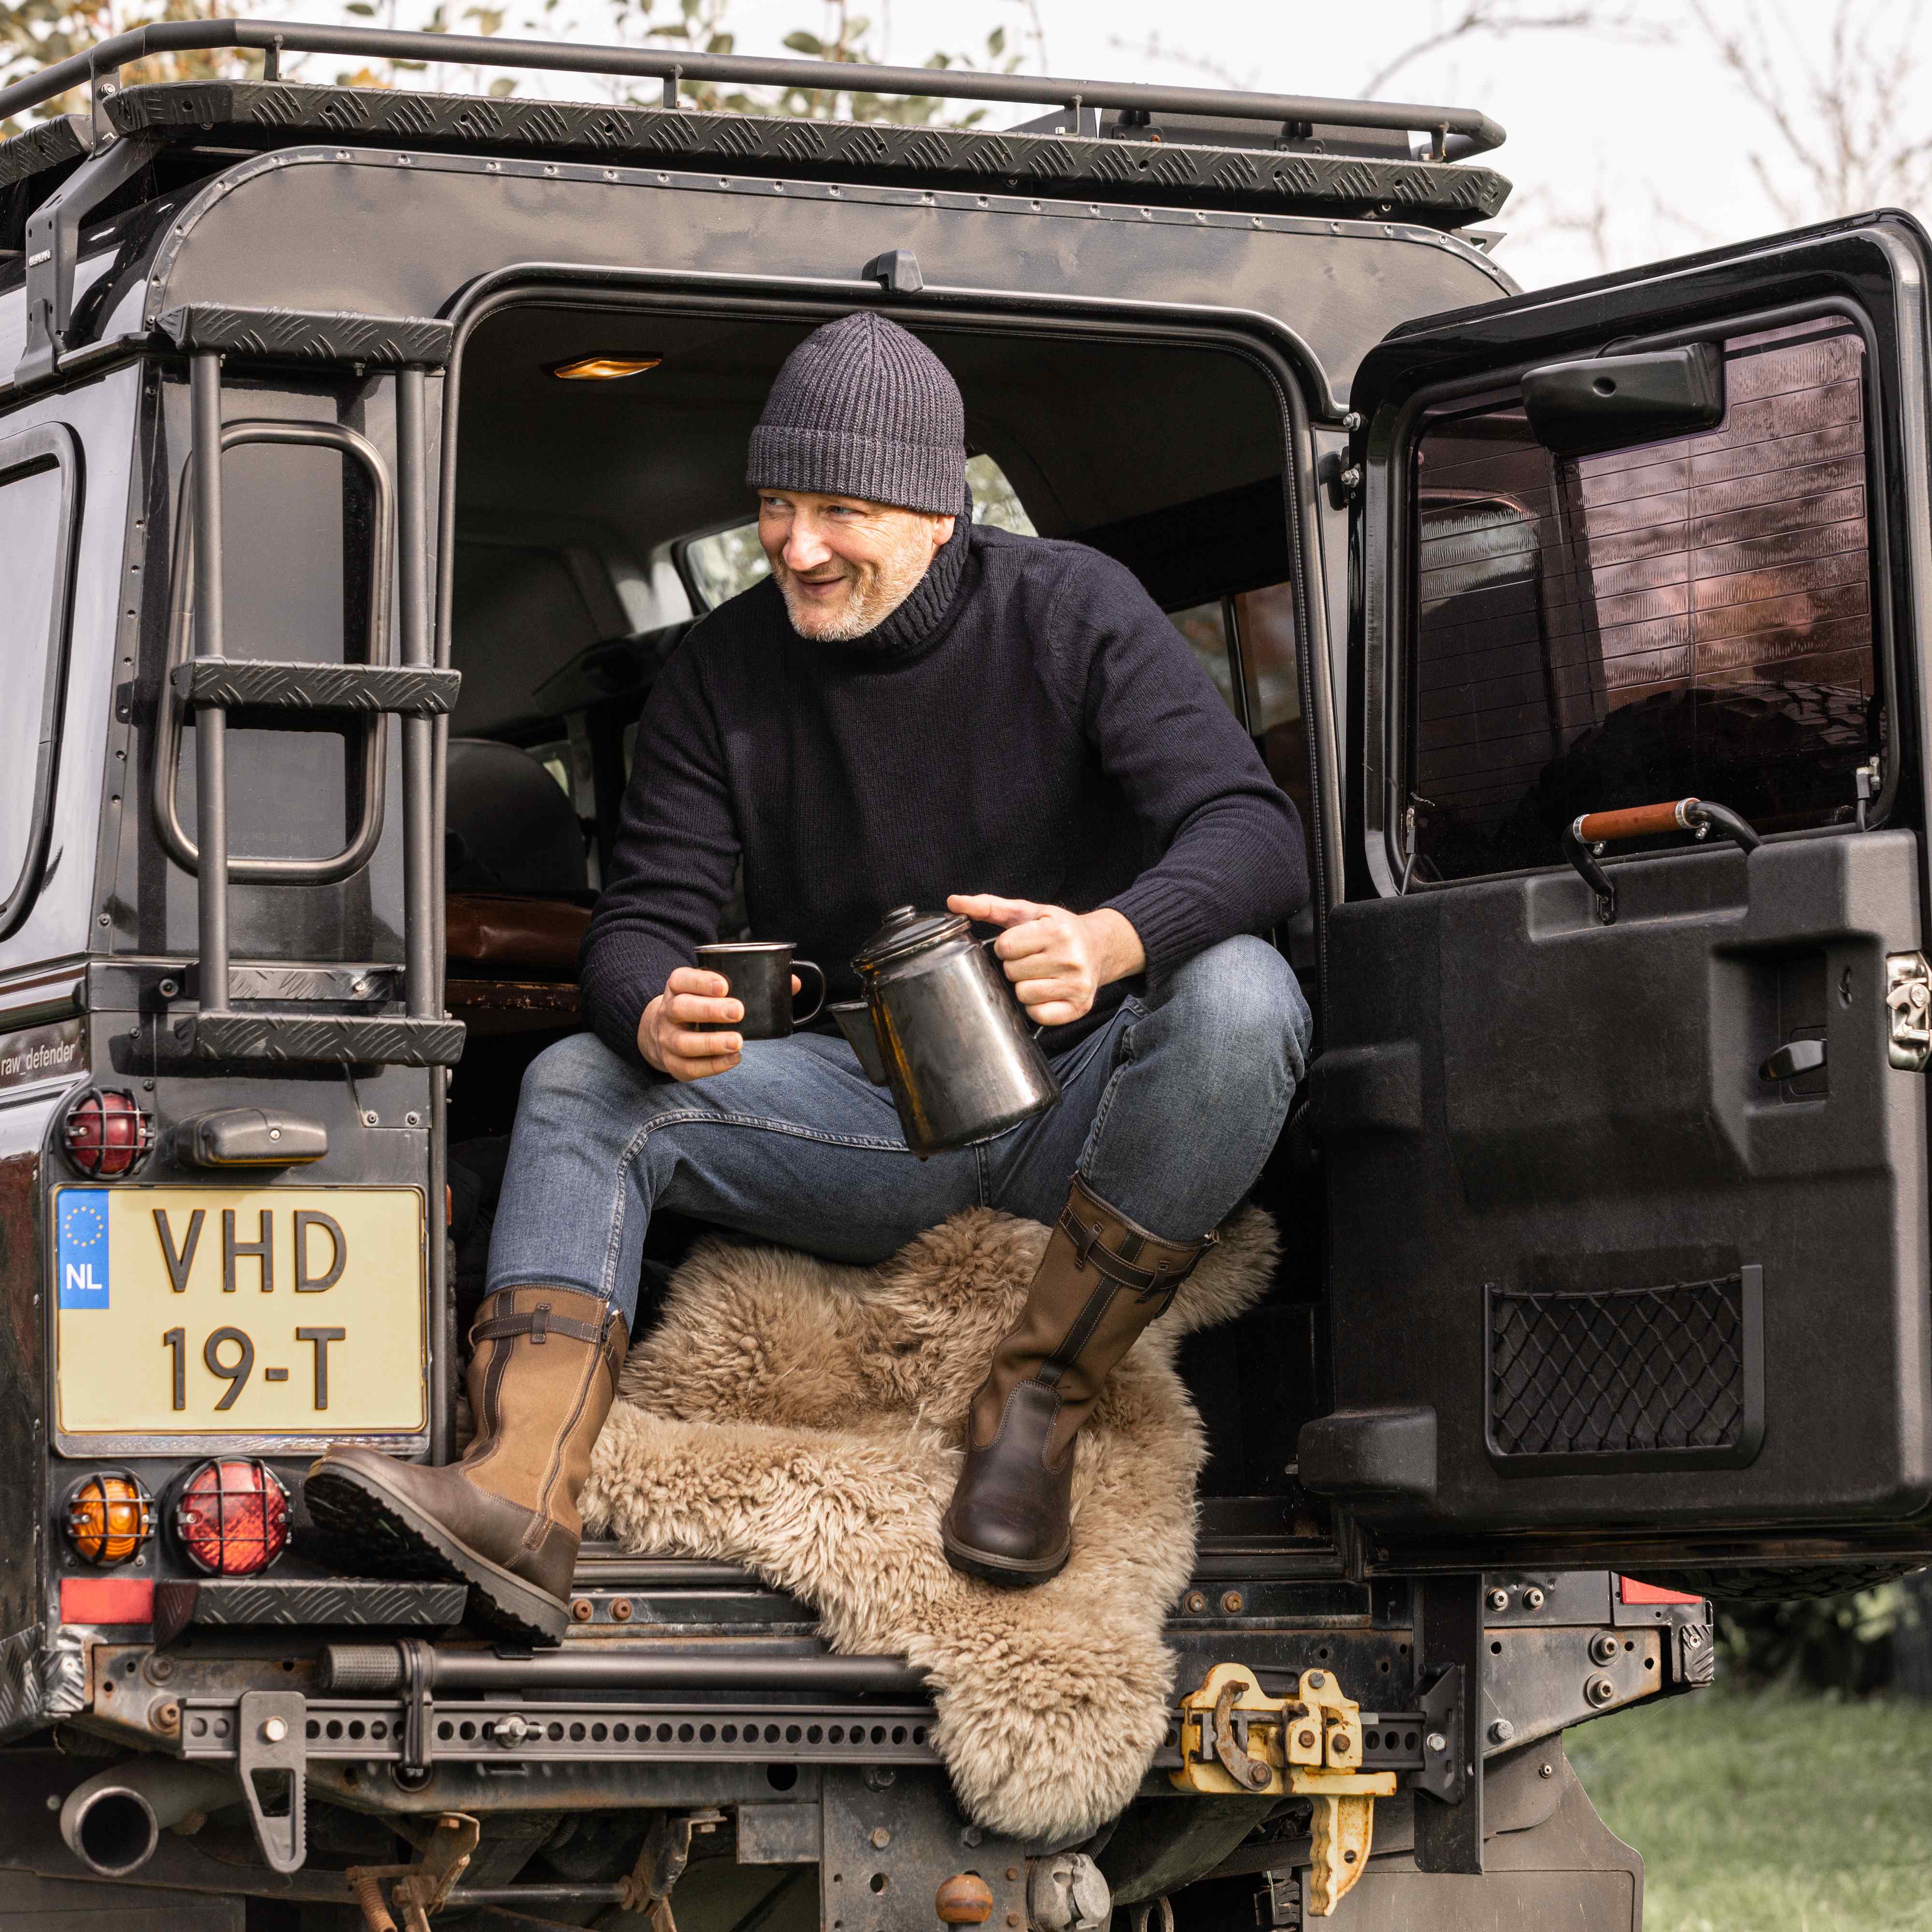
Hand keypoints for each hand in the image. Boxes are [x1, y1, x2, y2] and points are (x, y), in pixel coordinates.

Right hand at [639, 966, 787, 1081]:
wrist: (665, 1029)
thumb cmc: (700, 1004)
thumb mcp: (714, 988)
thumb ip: (751, 984)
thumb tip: (793, 983)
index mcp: (677, 987)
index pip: (682, 980)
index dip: (701, 981)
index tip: (724, 985)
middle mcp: (668, 1012)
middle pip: (682, 1008)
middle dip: (710, 1010)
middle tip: (738, 1011)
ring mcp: (668, 1039)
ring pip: (684, 1042)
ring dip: (712, 1043)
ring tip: (737, 1042)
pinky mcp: (673, 1063)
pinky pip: (690, 1067)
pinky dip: (712, 1065)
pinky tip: (733, 1059)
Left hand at [947, 895, 1145, 1026]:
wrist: (1099, 946)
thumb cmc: (1058, 929)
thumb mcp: (1027, 912)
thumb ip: (990, 906)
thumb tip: (953, 901)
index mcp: (1057, 931)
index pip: (1006, 947)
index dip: (1006, 947)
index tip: (1020, 944)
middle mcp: (1071, 958)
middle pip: (1012, 972)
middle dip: (1016, 966)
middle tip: (1033, 959)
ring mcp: (1077, 985)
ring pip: (1023, 994)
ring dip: (1025, 986)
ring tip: (1040, 974)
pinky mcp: (1079, 1007)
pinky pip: (1039, 1015)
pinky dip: (1037, 1006)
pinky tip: (1047, 992)